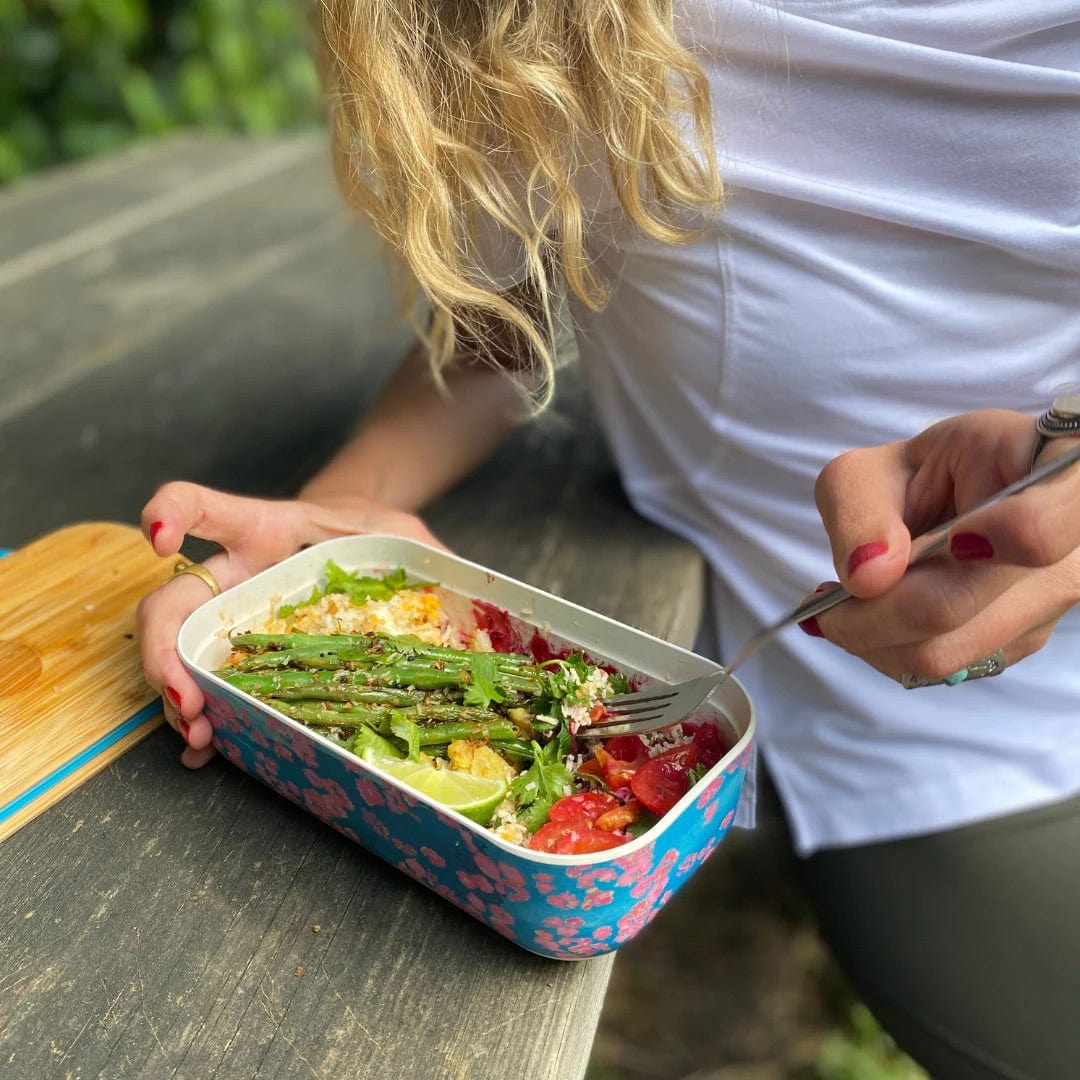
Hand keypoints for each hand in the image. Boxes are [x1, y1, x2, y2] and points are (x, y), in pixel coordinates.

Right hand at [136, 481, 445, 766]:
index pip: (204, 507)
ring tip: (202, 738)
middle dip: (164, 652)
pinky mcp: (245, 655)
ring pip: (181, 654)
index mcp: (263, 531)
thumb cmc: (366, 531)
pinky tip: (211, 750)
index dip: (171, 514)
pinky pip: (214, 685)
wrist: (353, 542)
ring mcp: (234, 619)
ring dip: (180, 699)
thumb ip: (424, 553)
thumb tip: (470, 594)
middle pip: (173, 603)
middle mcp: (235, 575)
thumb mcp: (398, 533)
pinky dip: (207, 719)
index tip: (160, 538)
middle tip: (187, 698)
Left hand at [807, 409, 1079, 683]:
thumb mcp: (869, 471)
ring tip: (841, 604)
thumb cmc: (918, 474)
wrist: (951, 497)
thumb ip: (861, 511)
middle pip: (959, 605)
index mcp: (1054, 469)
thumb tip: (868, 578)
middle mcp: (1069, 546)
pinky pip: (944, 667)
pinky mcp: (1023, 640)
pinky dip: (889, 648)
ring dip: (872, 636)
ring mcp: (1052, 600)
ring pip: (944, 651)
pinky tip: (875, 615)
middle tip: (824, 599)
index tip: (958, 538)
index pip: (1055, 516)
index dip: (1015, 531)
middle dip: (869, 612)